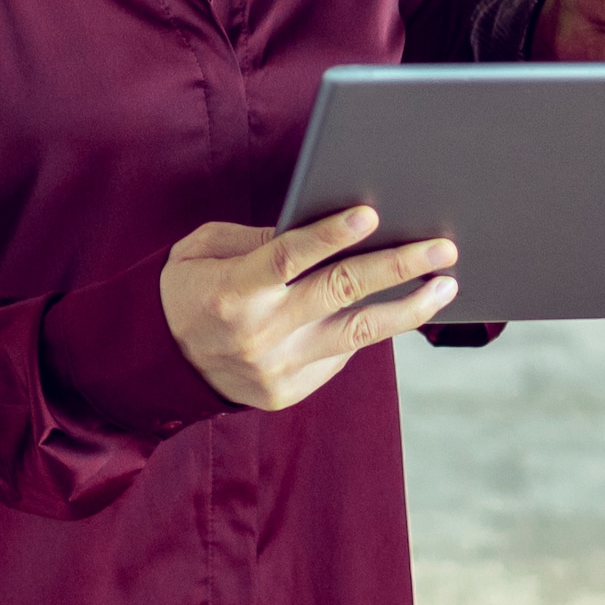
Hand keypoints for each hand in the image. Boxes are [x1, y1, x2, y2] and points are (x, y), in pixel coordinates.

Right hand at [158, 204, 463, 412]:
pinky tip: (398, 308)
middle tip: (442, 247)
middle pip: (340, 292)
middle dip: (397, 265)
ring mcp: (277, 368)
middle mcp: (258, 333)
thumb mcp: (204, 250)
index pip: (288, 257)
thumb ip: (258, 240)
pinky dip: (368, 330)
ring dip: (408, 307)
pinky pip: (339, 357)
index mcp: (232, 290)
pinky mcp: (288, 392)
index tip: (371, 213)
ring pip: (357, 334)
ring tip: (447, 285)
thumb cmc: (190, 290)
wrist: (158, 365)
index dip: (329, 235)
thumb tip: (321, 227)